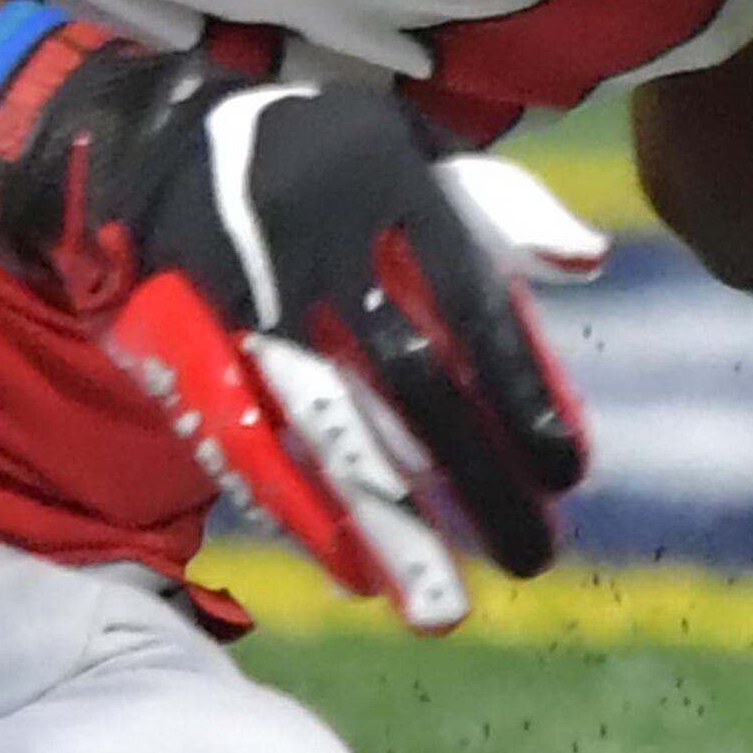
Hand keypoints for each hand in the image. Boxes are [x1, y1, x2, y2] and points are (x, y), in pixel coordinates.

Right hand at [0, 21, 598, 629]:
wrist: (163, 143)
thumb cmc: (324, 154)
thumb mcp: (414, 146)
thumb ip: (503, 208)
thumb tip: (590, 264)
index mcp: (389, 188)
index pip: (471, 302)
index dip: (522, 390)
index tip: (570, 472)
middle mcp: (323, 248)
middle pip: (408, 382)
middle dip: (472, 478)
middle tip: (532, 557)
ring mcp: (255, 305)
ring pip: (328, 429)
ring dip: (388, 523)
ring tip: (444, 610)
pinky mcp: (200, 352)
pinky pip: (253, 442)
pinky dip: (303, 512)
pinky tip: (356, 573)